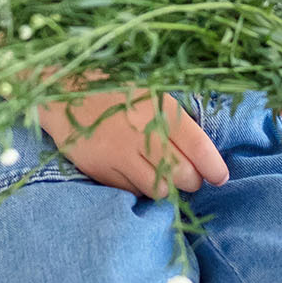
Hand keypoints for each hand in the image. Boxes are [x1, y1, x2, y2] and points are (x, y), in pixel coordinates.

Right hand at [39, 89, 228, 199]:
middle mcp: (141, 133)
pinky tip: (136, 173)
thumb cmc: (113, 91)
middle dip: (192, 180)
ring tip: (162, 174)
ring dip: (167, 187)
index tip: (220, 176)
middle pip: (183, 175)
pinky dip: (141, 188)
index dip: (213, 166)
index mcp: (158, 109)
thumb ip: (174, 119)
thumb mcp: (149, 92)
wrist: (61, 94)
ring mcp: (119, 154)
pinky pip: (133, 191)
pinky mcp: (101, 170)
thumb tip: (205, 151)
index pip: (197, 146)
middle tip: (189, 176)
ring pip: (160, 189)